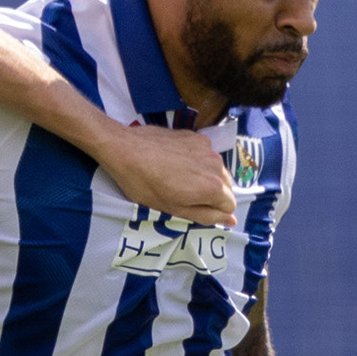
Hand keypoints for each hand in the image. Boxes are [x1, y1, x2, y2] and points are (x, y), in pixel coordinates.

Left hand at [96, 122, 236, 226]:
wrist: (125, 150)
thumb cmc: (145, 184)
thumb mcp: (174, 209)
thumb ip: (206, 215)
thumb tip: (231, 219)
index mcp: (212, 187)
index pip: (230, 205)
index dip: (214, 211)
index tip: (194, 208)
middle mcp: (216, 165)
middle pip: (226, 187)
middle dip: (212, 195)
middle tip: (184, 196)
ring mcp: (207, 147)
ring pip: (217, 170)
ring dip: (205, 177)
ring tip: (179, 179)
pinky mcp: (196, 136)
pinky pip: (206, 155)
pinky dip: (197, 162)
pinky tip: (176, 163)